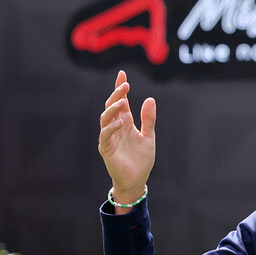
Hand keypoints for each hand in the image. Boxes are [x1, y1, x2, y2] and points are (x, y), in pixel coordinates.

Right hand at [98, 70, 155, 205]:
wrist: (136, 180)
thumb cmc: (141, 160)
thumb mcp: (149, 137)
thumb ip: (149, 119)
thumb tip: (150, 99)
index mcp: (126, 123)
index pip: (121, 102)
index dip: (120, 88)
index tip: (122, 74)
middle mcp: (116, 127)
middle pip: (112, 106)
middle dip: (116, 94)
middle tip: (125, 85)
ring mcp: (109, 137)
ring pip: (105, 118)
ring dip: (113, 109)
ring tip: (123, 101)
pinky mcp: (106, 149)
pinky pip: (105, 136)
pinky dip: (111, 128)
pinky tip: (120, 122)